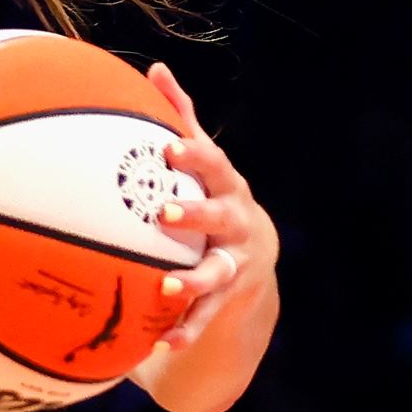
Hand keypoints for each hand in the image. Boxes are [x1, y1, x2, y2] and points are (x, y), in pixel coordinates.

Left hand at [148, 63, 279, 351]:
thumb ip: (180, 116)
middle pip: (220, 217)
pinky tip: (161, 342)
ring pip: (216, 274)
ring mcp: (234, 263)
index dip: (192, 156)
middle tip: (164, 214)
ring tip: (165, 289)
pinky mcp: (225, 299)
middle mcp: (235, 224)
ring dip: (192, 283)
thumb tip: (157, 69)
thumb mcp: (202, 160)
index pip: (212, 165)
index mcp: (226, 186)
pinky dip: (184, 329)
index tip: (166, 148)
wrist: (254, 254)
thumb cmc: (212, 193)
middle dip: (196, 215)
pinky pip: (204, 316)